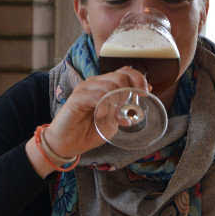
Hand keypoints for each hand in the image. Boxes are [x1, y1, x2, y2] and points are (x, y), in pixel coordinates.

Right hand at [25, 67, 148, 176]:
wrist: (67, 144)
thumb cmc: (88, 131)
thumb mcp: (112, 122)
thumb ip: (122, 112)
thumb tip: (136, 107)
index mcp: (104, 85)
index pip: (125, 71)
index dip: (138, 79)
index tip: (147, 92)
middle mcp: (95, 83)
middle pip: (120, 76)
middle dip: (129, 92)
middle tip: (126, 108)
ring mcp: (85, 88)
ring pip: (110, 85)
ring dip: (116, 102)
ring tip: (110, 115)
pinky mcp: (77, 98)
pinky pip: (98, 96)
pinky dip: (104, 106)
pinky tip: (101, 115)